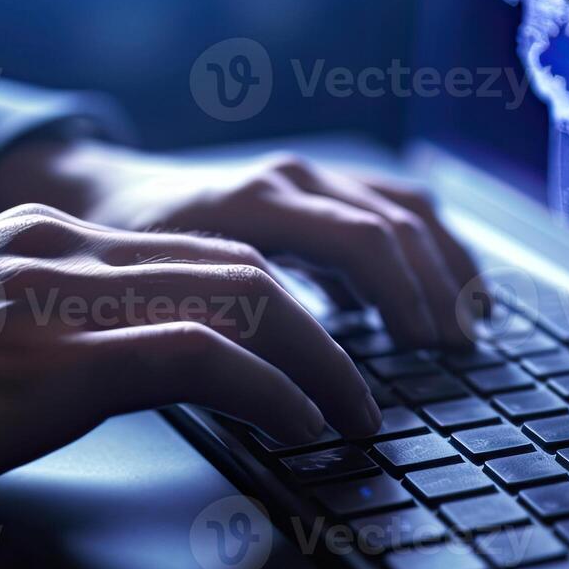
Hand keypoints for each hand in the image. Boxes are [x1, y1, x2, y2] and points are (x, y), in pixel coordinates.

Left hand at [0, 143, 484, 347]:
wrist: (99, 191)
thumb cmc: (121, 251)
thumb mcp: (156, 297)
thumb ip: (217, 337)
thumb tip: (283, 394)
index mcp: (256, 203)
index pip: (363, 244)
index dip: (402, 302)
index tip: (422, 353)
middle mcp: (292, 179)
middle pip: (397, 228)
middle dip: (435, 293)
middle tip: (455, 353)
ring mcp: (308, 174)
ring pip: (406, 209)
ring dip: (445, 265)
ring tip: (470, 321)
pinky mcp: (317, 183)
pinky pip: (394, 203)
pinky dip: (428, 246)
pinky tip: (441, 286)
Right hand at [0, 205, 381, 539]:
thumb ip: (34, 334)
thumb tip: (102, 377)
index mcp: (39, 241)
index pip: (197, 254)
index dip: (277, 305)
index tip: (312, 357)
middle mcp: (59, 248)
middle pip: (241, 265)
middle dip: (321, 330)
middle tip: (360, 390)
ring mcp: (56, 296)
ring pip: (242, 297)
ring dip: (320, 362)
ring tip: (355, 417)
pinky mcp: (49, 359)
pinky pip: (202, 357)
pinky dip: (273, 393)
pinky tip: (303, 429)